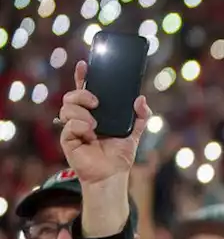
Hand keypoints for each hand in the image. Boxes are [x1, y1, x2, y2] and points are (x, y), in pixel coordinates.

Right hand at [58, 60, 150, 185]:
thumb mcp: (135, 132)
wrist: (112, 174)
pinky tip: (90, 135)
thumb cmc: (120, 153)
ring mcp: (73, 127)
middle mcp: (81, 117)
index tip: (85, 64)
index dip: (82, 76)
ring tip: (95, 125)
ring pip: (67, 108)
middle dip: (82, 93)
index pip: (85, 89)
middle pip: (71, 96)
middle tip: (96, 102)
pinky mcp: (67, 139)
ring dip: (82, 113)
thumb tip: (140, 98)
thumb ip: (142, 115)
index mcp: (95, 112)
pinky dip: (81, 127)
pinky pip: (69, 126)